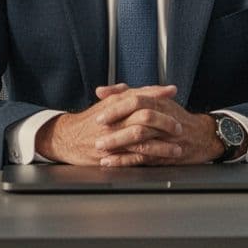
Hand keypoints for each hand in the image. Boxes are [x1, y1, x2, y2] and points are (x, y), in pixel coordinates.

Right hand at [35, 84, 181, 164]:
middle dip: (165, 121)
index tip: (173, 93)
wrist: (67, 138)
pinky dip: (151, 157)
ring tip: (177, 146)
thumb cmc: (90, 121)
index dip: (158, 94)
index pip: (140, 95)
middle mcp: (115, 118)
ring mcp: (114, 136)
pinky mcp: (112, 153)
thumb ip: (129, 93)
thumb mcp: (107, 102)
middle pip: (145, 116)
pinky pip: (135, 156)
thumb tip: (154, 89)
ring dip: (163, 144)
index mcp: (115, 102)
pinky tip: (163, 159)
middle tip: (179, 126)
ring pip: (143, 138)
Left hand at [91, 86, 223, 166]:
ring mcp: (164, 137)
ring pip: (140, 139)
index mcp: (158, 103)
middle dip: (116, 126)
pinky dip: (125, 161)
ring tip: (100, 148)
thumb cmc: (175, 117)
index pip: (136, 100)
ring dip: (118, 144)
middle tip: (97, 131)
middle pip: (138, 119)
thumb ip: (126, 94)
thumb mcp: (155, 100)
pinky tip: (111, 162)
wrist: (202, 136)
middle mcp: (162, 118)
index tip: (100, 114)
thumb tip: (101, 91)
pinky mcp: (164, 155)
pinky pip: (143, 158)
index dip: (117, 107)